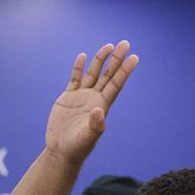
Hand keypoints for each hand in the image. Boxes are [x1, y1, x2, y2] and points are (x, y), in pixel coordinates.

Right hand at [45, 41, 138, 163]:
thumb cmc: (77, 148)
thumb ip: (95, 126)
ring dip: (100, 59)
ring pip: (93, 73)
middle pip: (108, 74)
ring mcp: (81, 96)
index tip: (134, 58)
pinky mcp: (68, 97)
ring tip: (109, 45)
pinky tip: (83, 56)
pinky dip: (78, 67)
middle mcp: (94, 98)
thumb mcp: (87, 138)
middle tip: (126, 43)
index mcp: (102, 106)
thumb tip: (98, 110)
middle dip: (116, 59)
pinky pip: (75, 78)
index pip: (116, 84)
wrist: (61, 151)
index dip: (125, 71)